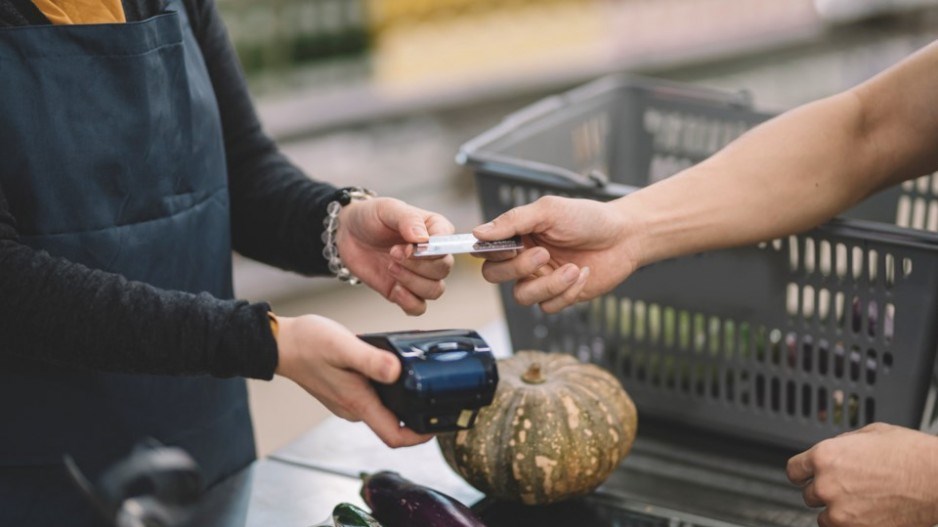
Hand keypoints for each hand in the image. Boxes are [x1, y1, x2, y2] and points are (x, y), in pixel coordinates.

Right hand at [274, 314, 431, 447]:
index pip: (395, 436)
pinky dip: (387, 391)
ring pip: (383, 411)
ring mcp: (347, 402)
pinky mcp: (343, 392)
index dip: (420, 437)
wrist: (278, 343)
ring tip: (419, 381)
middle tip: (436, 398)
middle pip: (392, 426)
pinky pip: (372, 399)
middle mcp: (353, 409)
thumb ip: (371, 360)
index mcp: (357, 403)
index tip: (438, 425)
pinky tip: (390, 370)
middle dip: (416, 417)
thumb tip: (398, 372)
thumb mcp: (343, 347)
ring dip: (402, 402)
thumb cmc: (306, 344)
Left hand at [336, 197, 454, 315]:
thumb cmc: (372, 217)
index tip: (409, 246)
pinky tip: (394, 288)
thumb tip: (423, 239)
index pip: (448, 245)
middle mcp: (433, 254)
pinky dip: (408, 302)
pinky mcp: (405, 291)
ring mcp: (420, 275)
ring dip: (412, 282)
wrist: (348, 233)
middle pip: (443, 269)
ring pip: (435, 291)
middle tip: (393, 254)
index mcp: (436, 230)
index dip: (431, 250)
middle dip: (417, 265)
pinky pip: (419, 307)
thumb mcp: (388, 209)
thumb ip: (408, 220)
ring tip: (390, 267)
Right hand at [472, 196, 637, 312]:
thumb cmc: (588, 218)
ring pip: (521, 296)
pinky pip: (548, 306)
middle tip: (542, 254)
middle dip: (518, 269)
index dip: (491, 253)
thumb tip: (478, 232)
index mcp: (517, 235)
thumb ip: (513, 221)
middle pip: (495, 276)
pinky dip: (567, 292)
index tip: (511, 247)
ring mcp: (541, 279)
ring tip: (572, 268)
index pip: (486, 251)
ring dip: (548, 284)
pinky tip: (582, 273)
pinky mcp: (560, 296)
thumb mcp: (549, 211)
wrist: (625, 237)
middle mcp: (524, 259)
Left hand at [786, 423, 937, 526]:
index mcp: (825, 457)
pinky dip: (851, 524)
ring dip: (837, 511)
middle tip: (848, 487)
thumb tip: (835, 449)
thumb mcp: (870, 433)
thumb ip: (842, 444)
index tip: (805, 476)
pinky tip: (868, 514)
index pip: (793, 470)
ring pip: (823, 517)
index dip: (802, 473)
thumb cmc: (911, 455)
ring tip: (862, 502)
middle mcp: (826, 485)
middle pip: (808, 495)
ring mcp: (840, 512)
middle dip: (825, 491)